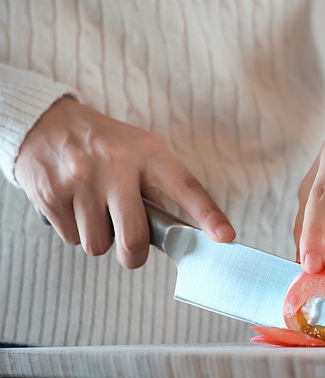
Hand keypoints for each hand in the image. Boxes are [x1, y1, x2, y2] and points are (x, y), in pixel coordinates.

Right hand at [14, 97, 234, 268]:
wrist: (45, 121)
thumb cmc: (104, 144)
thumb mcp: (140, 151)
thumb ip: (158, 188)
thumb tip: (174, 233)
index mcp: (148, 153)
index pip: (185, 187)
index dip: (208, 215)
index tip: (225, 236)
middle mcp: (116, 165)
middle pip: (133, 238)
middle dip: (133, 255)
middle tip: (130, 250)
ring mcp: (81, 179)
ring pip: (97, 244)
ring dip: (99, 238)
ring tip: (95, 210)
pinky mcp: (50, 193)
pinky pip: (70, 238)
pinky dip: (74, 231)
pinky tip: (74, 205)